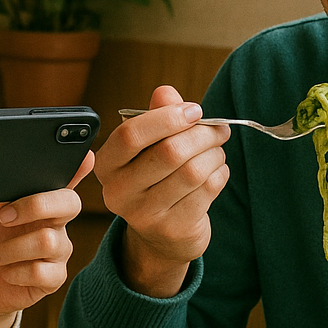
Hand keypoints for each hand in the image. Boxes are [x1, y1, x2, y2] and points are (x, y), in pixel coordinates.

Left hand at [0, 151, 94, 327]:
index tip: (85, 155)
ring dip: (12, 247)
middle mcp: (56, 221)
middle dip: (35, 206)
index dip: (79, 167)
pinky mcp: (52, 278)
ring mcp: (57, 250)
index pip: (66, 177)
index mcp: (40, 198)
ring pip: (48, 241)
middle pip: (70, 203)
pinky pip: (42, 272)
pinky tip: (4, 272)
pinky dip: (16, 272)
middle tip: (3, 216)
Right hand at [95, 85, 229, 297]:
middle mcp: (118, 192)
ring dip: (214, 154)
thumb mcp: (150, 146)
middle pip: (169, 152)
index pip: (130, 134)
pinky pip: (207, 190)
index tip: (194, 110)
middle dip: (202, 135)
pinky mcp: (173, 229)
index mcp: (106, 165)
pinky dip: (220, 174)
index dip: (167, 117)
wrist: (162, 236)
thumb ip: (157, 116)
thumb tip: (165, 92)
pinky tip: (217, 170)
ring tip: (218, 150)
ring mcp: (144, 214)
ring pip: (192, 171)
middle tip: (218, 129)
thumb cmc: (156, 178)